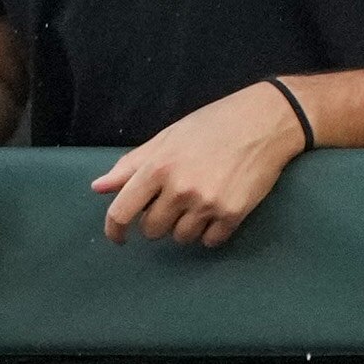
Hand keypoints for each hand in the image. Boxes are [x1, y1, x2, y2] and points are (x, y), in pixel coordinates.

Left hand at [93, 83, 307, 248]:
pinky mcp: (233, 214)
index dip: (114, 230)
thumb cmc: (211, 125)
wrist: (265, 121)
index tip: (118, 238)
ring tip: (199, 201)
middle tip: (174, 202)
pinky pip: (210, 241)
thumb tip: (98, 188)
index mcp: (157, 167)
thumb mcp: (166, 138)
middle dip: (158, 221)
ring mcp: (207, 203)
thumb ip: (131, 165)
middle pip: (152, 230)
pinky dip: (211, 233)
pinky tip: (218, 211)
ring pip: (181, 238)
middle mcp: (179, 189)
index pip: (122, 212)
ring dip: (185, 227)